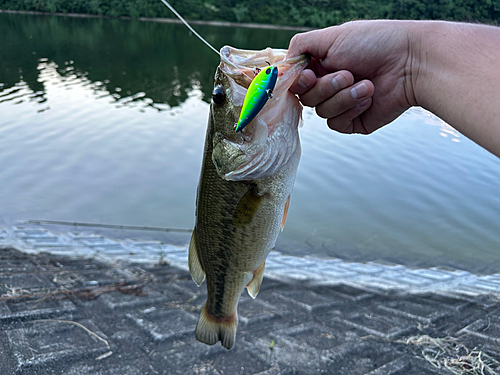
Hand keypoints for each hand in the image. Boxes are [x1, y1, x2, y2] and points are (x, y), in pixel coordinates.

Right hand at [287, 20, 417, 133]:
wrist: (411, 62)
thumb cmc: (375, 43)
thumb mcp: (331, 36)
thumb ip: (300, 45)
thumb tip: (282, 63)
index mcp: (322, 65)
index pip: (296, 81)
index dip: (299, 82)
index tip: (310, 75)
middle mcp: (329, 85)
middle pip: (305, 99)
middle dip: (326, 87)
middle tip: (348, 74)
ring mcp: (341, 105)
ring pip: (321, 112)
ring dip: (343, 97)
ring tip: (366, 83)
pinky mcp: (354, 122)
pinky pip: (337, 123)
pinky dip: (352, 109)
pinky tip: (369, 96)